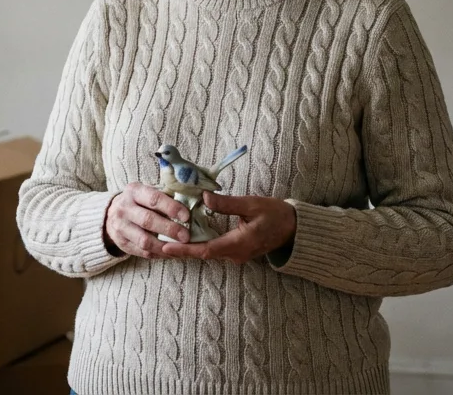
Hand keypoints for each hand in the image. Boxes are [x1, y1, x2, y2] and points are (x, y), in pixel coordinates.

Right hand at [103, 182, 191, 257]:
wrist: (112, 214)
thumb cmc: (140, 202)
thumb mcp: (148, 192)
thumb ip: (166, 196)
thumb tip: (192, 203)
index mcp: (134, 191)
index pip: (154, 199)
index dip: (171, 208)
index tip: (186, 216)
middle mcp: (124, 208)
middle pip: (148, 220)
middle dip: (170, 229)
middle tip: (186, 236)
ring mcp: (120, 227)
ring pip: (144, 240)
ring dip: (165, 246)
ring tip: (181, 248)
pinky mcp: (122, 243)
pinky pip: (142, 252)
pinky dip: (159, 254)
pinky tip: (171, 253)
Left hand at [161, 191, 295, 264]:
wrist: (294, 229)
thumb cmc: (276, 214)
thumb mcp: (252, 204)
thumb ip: (227, 203)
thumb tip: (203, 197)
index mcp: (239, 243)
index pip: (206, 250)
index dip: (185, 250)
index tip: (166, 248)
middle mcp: (235, 254)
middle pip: (203, 254)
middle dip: (181, 249)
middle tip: (158, 243)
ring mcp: (237, 254)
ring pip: (208, 252)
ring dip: (189, 247)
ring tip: (167, 240)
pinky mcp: (237, 251)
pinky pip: (215, 249)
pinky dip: (200, 244)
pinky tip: (188, 236)